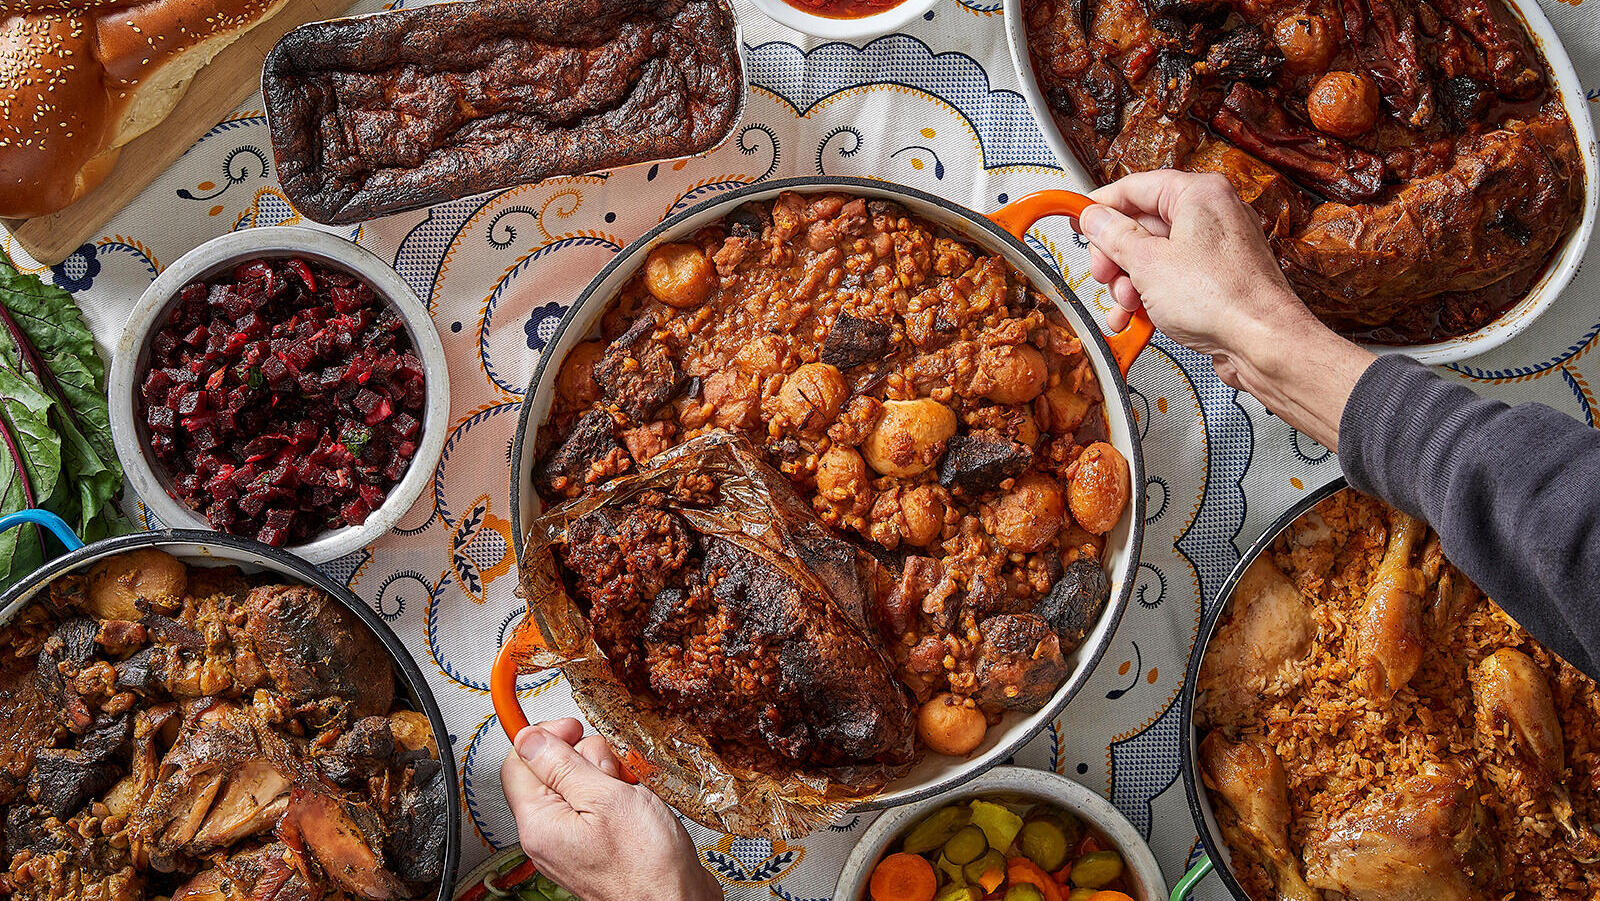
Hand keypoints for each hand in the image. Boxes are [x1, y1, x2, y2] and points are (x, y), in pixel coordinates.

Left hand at [501, 718, 723, 900]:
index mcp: (539, 822)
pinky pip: (599, 804)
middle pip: (553, 769)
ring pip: (580, 783)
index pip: (519, 761)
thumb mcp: (605, 797)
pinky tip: (636, 804)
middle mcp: (548, 833)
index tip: (573, 727)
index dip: (545, 736)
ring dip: (608, 776)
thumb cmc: (646, 865)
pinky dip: (618, 795)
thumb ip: (563, 764)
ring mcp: (572, 839)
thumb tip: (528, 738)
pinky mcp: (595, 843)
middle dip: (587, 758)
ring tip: (629, 793)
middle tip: (611, 773)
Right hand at [1077, 169, 1374, 449]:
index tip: (1078, 220)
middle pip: (1143, 225)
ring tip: (1126, 305)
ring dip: (1130, 284)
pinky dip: (1151, 297)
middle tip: (1103, 275)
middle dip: (1116, 257)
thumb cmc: (1222, 299)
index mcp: (1198, 194)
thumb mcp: (1147, 263)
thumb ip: (1113, 236)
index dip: (1101, 206)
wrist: (1262, 343)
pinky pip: (1173, 279)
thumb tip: (1094, 218)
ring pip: (1154, 257)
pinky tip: (1136, 319)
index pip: (1136, 187)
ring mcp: (1217, 249)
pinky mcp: (1218, 279)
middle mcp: (1212, 215)